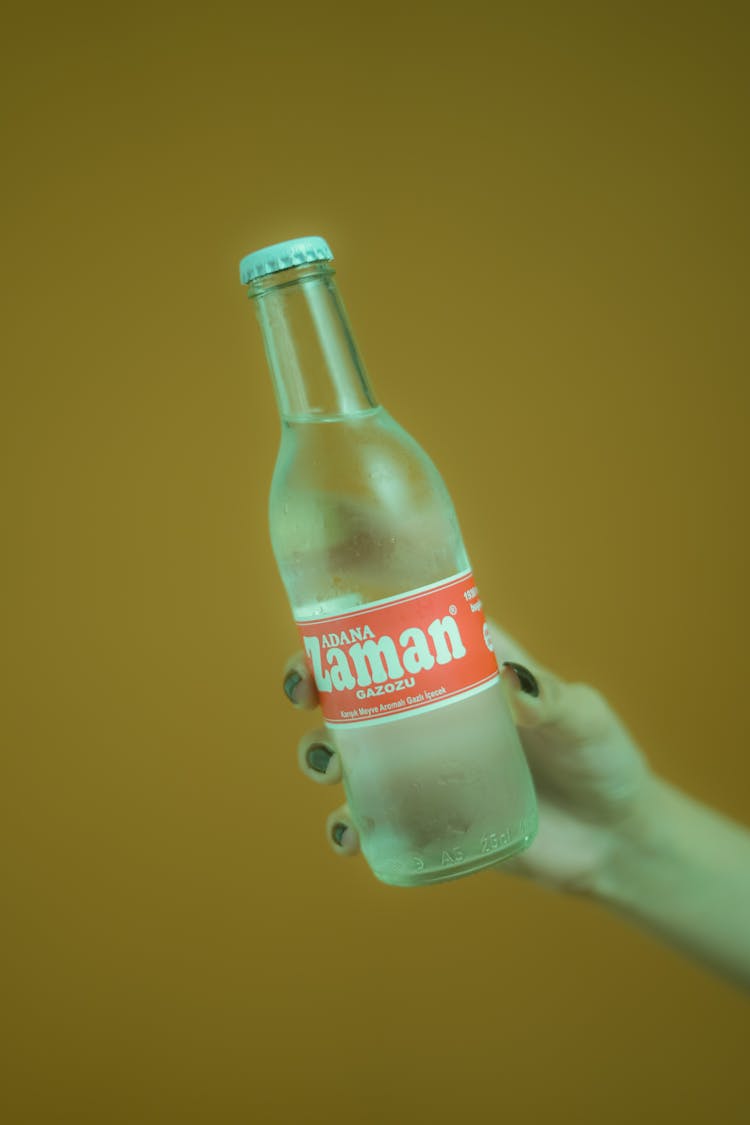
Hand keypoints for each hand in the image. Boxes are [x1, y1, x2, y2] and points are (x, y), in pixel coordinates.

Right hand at [284, 619, 652, 894]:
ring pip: (349, 750)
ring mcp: (422, 765)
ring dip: (320, 752)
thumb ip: (552, 700)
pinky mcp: (424, 818)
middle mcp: (431, 710)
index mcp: (462, 667)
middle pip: (355, 687)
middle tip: (305, 693)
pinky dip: (347, 825)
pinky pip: (370, 819)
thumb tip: (512, 683)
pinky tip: (347, 834)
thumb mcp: (582, 719)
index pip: (396, 628)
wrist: (613, 839)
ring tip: (327, 766)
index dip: (351, 621)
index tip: (320, 623)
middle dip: (315, 684)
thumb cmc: (600, 758)